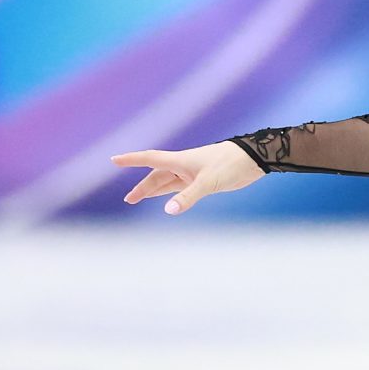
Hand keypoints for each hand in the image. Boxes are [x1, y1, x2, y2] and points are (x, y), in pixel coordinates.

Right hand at [111, 141, 262, 213]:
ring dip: (153, 190)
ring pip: (168, 182)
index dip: (131, 160)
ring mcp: (193, 172)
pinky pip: (181, 187)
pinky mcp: (204, 179)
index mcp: (180, 161)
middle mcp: (183, 166)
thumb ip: (188, 197)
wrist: (254, 158)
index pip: (149, 159)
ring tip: (138, 198)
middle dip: (142, 187)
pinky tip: (168, 198)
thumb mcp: (208, 182)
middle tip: (129, 199)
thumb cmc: (230, 165)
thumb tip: (169, 211)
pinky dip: (172, 192)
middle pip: (156, 176)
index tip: (114, 160)